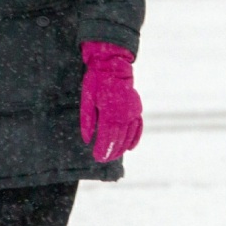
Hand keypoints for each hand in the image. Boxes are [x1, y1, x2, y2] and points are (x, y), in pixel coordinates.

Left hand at [80, 42, 143, 162]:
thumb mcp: (87, 99)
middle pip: (119, 139)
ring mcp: (133, 111)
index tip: (98, 158)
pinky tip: (130, 148)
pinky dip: (135, 138)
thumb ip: (88, 120)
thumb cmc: (97, 82)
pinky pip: (138, 127)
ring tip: (113, 156)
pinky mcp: (137, 109)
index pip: (108, 136)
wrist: (114, 66)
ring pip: (129, 135)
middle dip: (111, 151)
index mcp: (110, 111)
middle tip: (103, 160)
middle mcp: (124, 113)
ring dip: (121, 148)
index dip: (103, 149)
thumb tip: (88, 140)